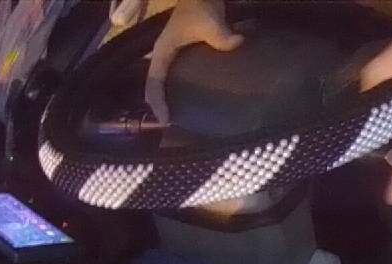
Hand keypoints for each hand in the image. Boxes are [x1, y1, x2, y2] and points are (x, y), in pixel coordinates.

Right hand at [145, 0, 242, 124]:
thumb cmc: (199, 6)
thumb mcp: (209, 21)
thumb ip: (221, 35)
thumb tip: (237, 43)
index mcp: (163, 51)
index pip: (154, 80)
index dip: (157, 101)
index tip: (165, 120)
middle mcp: (164, 55)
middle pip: (155, 85)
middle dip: (159, 105)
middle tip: (170, 125)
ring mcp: (173, 55)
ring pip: (163, 81)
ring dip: (166, 98)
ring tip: (177, 117)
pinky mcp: (183, 55)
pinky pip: (175, 76)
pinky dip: (178, 90)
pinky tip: (192, 101)